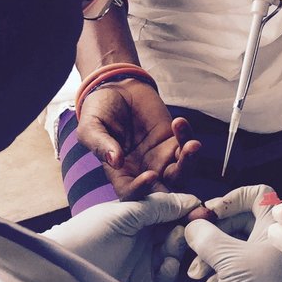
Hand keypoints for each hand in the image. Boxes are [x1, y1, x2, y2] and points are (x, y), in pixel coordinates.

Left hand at [45, 191, 201, 281]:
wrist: (63, 271)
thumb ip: (158, 206)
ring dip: (179, 246)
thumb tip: (191, 199)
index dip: (187, 208)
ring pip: (174, 253)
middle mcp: (143, 236)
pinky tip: (167, 264)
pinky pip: (165, 277)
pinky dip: (170, 271)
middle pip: (177, 230)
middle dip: (189, 228)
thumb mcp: (125, 214)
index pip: (170, 209)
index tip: (203, 208)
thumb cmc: (89, 234)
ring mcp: (143, 260)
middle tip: (200, 226)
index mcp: (138, 214)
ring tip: (175, 241)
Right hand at [77, 78, 201, 198]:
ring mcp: (160, 156)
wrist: (116, 87)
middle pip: (164, 191)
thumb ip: (100, 144)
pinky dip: (187, 136)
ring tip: (191, 145)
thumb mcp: (90, 126)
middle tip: (186, 176)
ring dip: (189, 162)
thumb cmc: (99, 110)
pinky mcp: (172, 140)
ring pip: (181, 171)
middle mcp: (142, 170)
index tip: (150, 175)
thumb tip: (115, 161)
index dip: (142, 190)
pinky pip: (185, 145)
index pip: (132, 194)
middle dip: (179, 192)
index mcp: (120, 174)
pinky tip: (179, 122)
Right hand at [185, 185, 281, 281]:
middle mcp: (270, 243)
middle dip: (212, 234)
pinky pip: (227, 268)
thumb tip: (192, 225)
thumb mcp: (229, 260)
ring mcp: (260, 263)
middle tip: (194, 245)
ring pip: (229, 246)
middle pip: (237, 221)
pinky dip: (215, 275)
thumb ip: (207, 237)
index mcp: (275, 230)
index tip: (210, 212)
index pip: (258, 195)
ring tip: (197, 275)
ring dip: (209, 257)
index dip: (232, 198)